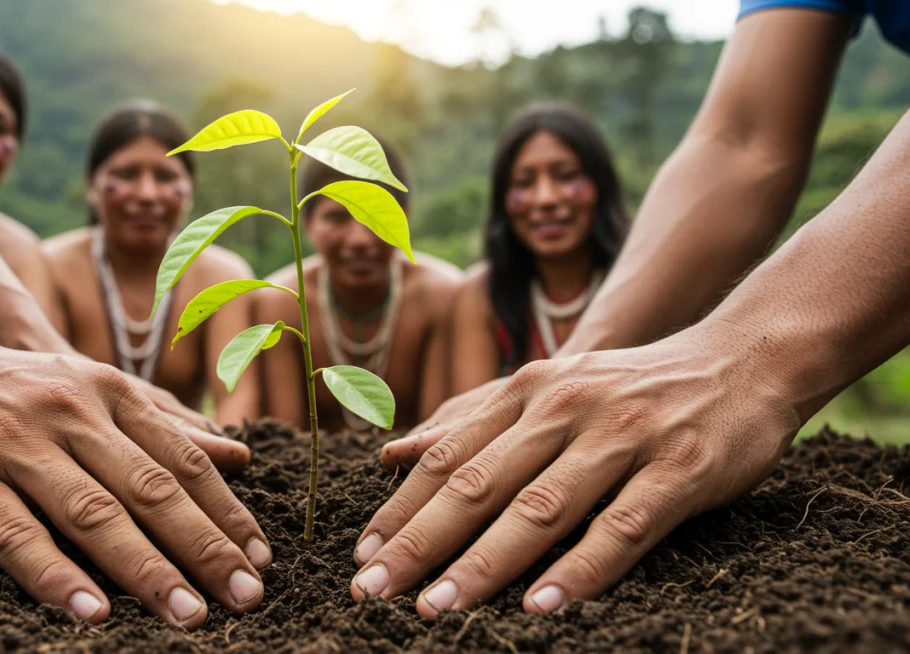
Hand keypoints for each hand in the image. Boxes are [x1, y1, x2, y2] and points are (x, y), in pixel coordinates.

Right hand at [0, 335, 271, 627]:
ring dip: (146, 569)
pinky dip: (56, 575)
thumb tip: (239, 456)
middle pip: (150, 489)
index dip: (226, 512)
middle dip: (204, 548)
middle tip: (247, 598)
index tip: (261, 560)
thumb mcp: (95, 390)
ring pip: (93, 513)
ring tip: (189, 615)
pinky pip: (16, 534)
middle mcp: (72, 415)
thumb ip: (164, 426)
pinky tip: (92, 613)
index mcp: (110, 393)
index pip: (183, 460)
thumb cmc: (18, 389)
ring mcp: (17, 446)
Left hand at [351, 323, 799, 616]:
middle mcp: (565, 407)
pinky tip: (540, 607)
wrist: (744, 358)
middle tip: (372, 591)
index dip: (401, 508)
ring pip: (540, 508)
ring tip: (437, 609)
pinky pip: (621, 527)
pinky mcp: (679, 469)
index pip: (448, 456)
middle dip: (420, 542)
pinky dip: (579, 570)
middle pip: (478, 483)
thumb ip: (472, 420)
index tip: (361, 557)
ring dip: (483, 563)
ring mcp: (623, 436)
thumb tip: (393, 452)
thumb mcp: (547, 386)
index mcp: (528, 390)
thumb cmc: (630, 387)